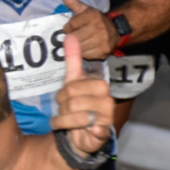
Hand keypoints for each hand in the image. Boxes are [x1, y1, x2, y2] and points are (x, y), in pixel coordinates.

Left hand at [51, 34, 113, 155]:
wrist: (79, 132)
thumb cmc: (77, 104)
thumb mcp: (73, 81)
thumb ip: (73, 59)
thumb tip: (70, 35)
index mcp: (99, 86)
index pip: (72, 86)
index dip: (63, 94)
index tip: (62, 98)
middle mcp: (107, 100)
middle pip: (73, 101)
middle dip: (62, 108)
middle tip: (64, 111)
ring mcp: (107, 118)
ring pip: (77, 116)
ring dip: (64, 121)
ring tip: (65, 122)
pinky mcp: (104, 134)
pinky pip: (98, 130)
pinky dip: (93, 131)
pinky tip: (90, 131)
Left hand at [61, 0, 115, 59]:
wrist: (117, 30)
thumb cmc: (96, 20)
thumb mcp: (85, 10)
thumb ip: (73, 2)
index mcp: (93, 16)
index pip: (70, 25)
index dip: (68, 27)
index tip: (72, 27)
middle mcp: (98, 28)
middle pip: (73, 38)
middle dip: (71, 37)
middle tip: (76, 35)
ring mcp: (102, 41)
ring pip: (78, 47)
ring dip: (76, 46)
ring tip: (82, 40)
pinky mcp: (103, 52)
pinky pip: (85, 55)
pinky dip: (83, 53)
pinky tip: (87, 47)